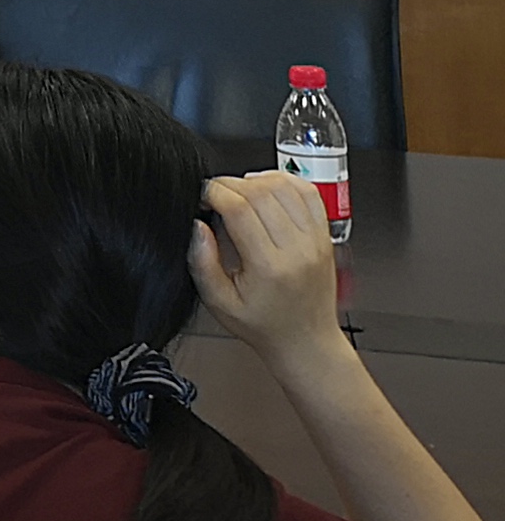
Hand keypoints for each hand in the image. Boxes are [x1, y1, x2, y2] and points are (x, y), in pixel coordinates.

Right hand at [193, 170, 347, 366]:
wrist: (306, 340)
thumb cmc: (264, 324)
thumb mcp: (218, 303)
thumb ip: (202, 263)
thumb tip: (197, 225)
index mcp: (269, 267)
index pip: (240, 209)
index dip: (214, 192)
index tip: (202, 196)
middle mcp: (298, 250)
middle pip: (261, 192)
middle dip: (229, 184)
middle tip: (215, 195)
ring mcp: (315, 241)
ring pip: (285, 187)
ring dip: (256, 180)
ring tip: (239, 192)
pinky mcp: (324, 236)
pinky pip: (308, 194)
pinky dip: (285, 182)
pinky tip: (268, 189)